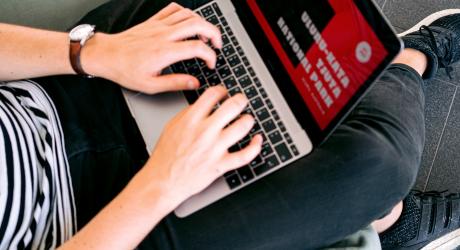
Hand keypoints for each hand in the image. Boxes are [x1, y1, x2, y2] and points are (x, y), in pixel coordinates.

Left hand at [83, 3, 221, 93]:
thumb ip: (176, 83)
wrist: (106, 55)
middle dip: (214, 33)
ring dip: (202, 23)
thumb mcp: (151, 85)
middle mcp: (164, 35)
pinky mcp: (153, 21)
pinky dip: (186, 13)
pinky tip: (188, 22)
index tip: (210, 64)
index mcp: (165, 52)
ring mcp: (159, 25)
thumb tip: (195, 83)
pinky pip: (174, 9)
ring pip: (188, 15)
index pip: (198, 47)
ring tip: (206, 35)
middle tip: (217, 45)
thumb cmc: (125, 70)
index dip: (210, 56)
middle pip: (198, 25)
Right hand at [144, 86, 262, 209]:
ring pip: (242, 127)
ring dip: (248, 120)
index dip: (222, 90)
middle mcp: (204, 132)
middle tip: (241, 101)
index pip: (212, 95)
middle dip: (240, 100)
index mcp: (191, 120)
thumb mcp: (171, 127)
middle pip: (232, 107)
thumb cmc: (165, 156)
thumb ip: (188, 113)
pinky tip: (258, 140)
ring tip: (247, 119)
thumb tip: (204, 105)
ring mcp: (214, 149)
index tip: (224, 93)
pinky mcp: (220, 165)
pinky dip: (255, 147)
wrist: (162, 181)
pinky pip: (245, 155)